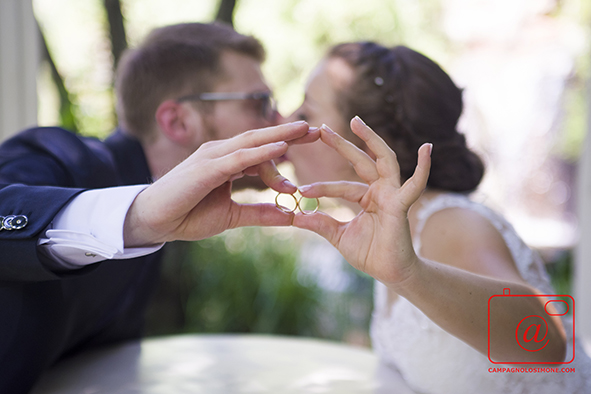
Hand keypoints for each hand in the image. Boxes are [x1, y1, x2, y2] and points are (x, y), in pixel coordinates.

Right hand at [124, 121, 318, 245]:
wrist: (154, 221)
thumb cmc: (188, 214)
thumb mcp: (232, 216)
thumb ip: (260, 213)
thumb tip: (290, 216)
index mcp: (228, 162)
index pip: (262, 149)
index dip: (287, 144)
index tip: (313, 141)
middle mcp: (222, 153)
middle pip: (261, 139)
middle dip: (290, 134)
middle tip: (319, 129)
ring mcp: (213, 158)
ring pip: (252, 143)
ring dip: (280, 137)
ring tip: (306, 131)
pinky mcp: (206, 169)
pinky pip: (239, 158)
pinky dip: (261, 153)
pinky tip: (281, 148)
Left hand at [293, 117, 431, 286]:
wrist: (390, 273)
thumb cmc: (369, 253)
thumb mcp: (338, 235)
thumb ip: (320, 223)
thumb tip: (294, 215)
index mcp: (367, 197)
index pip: (341, 186)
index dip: (322, 188)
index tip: (301, 189)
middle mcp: (380, 190)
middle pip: (361, 160)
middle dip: (341, 144)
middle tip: (322, 128)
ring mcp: (393, 194)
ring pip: (383, 159)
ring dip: (371, 139)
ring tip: (356, 121)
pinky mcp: (403, 204)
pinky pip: (416, 183)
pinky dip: (423, 166)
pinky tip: (427, 148)